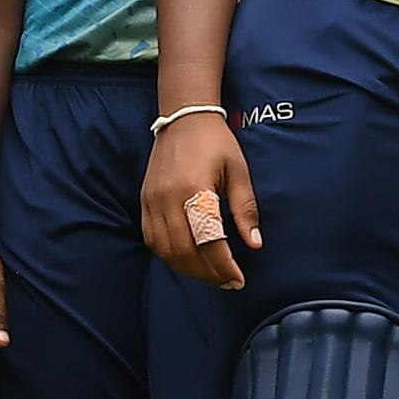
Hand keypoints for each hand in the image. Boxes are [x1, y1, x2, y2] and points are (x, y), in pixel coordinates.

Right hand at [140, 113, 258, 289]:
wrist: (183, 116)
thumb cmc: (216, 142)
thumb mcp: (238, 170)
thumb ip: (245, 208)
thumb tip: (254, 244)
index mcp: (194, 188)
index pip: (208, 240)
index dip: (223, 265)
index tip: (238, 279)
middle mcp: (168, 198)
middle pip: (183, 251)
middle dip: (207, 273)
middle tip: (227, 281)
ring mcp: (152, 200)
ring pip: (164, 250)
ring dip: (187, 268)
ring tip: (209, 274)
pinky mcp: (144, 200)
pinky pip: (151, 239)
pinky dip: (169, 255)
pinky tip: (187, 258)